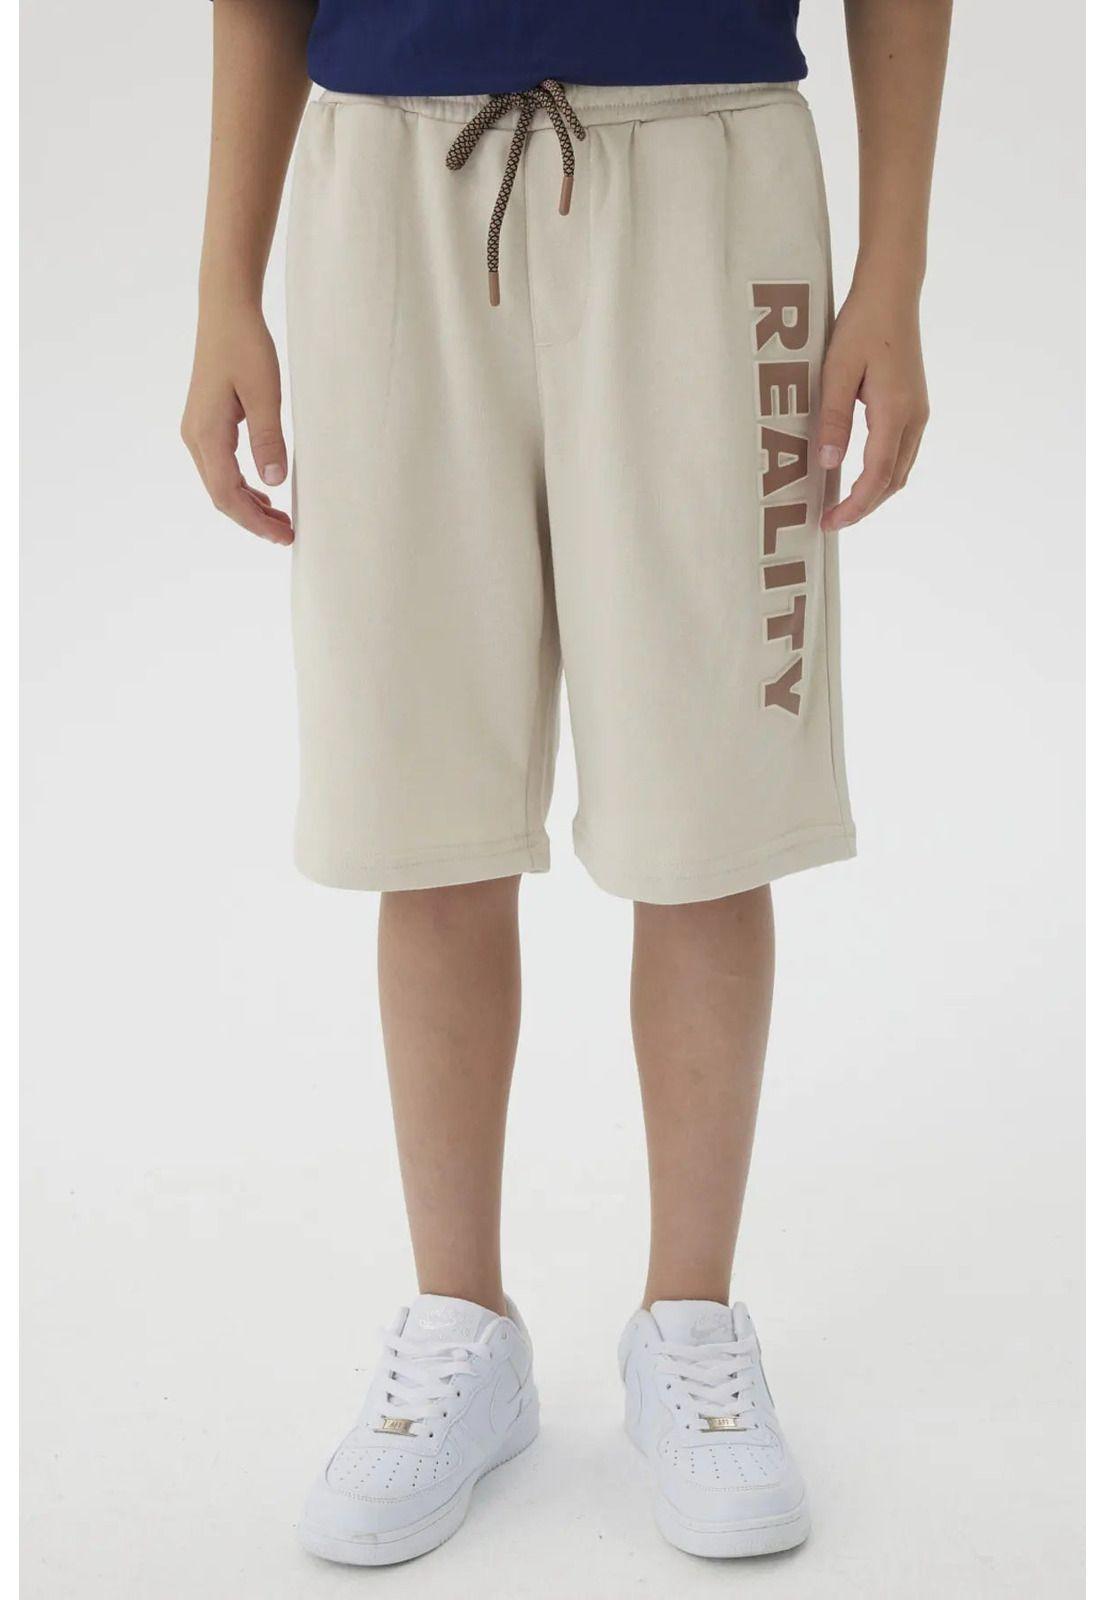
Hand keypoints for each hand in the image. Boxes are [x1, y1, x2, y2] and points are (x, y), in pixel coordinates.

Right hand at [181, 302, 293, 544]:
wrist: (225, 311)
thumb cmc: (245, 346)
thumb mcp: (265, 393)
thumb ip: (269, 438)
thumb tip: (274, 482)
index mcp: (207, 434)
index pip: (227, 494)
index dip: (254, 522)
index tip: (283, 536)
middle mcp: (195, 437)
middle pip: (221, 495)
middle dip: (253, 520)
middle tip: (287, 535)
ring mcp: (198, 431)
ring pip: (220, 483)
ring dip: (249, 505)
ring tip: (281, 521)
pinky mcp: (207, 424)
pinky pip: (222, 467)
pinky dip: (243, 486)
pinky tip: (265, 493)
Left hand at [816, 283, 928, 532]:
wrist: (892, 293)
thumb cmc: (861, 325)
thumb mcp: (836, 370)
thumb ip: (833, 419)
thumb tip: (830, 464)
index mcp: (895, 411)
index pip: (877, 476)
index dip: (855, 505)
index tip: (830, 522)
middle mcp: (914, 418)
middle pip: (893, 481)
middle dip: (863, 507)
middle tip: (830, 521)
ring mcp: (918, 413)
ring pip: (899, 470)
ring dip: (873, 493)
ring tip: (841, 504)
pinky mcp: (913, 406)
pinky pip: (900, 453)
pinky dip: (881, 474)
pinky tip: (858, 476)